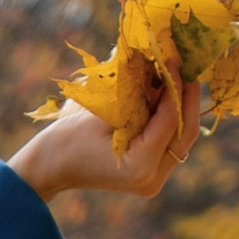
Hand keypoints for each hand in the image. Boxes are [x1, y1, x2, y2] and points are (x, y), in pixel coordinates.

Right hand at [8, 80, 202, 203]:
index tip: (175, 58)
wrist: (50, 166)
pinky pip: (170, 142)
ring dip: (183, 106)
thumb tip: (164, 61)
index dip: (176, 86)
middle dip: (188, 97)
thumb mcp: (103, 107)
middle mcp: (152, 178)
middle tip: (187, 66)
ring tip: (180, 76)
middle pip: (186, 133)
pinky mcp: (150, 173)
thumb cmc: (67, 137)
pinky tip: (168, 94)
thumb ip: (138, 90)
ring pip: (182, 138)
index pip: (170, 120)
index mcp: (139, 166)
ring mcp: (153, 179)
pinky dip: (171, 117)